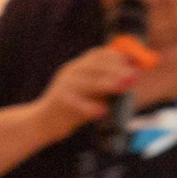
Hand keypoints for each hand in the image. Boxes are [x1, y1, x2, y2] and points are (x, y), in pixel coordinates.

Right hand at [35, 41, 149, 141]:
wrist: (42, 123)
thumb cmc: (72, 109)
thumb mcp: (90, 93)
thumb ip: (107, 85)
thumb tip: (132, 78)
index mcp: (78, 67)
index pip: (98, 55)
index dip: (118, 57)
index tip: (134, 62)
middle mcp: (70, 72)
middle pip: (95, 67)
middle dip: (117, 70)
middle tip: (134, 77)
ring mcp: (63, 85)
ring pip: (88, 83)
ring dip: (108, 84)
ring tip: (124, 87)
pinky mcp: (58, 101)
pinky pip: (76, 103)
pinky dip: (89, 107)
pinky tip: (102, 111)